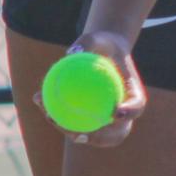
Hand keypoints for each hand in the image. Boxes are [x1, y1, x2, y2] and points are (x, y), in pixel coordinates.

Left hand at [35, 31, 147, 147]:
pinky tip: (38, 100)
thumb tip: (71, 52)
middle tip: (79, 133)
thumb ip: (87, 42)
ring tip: (51, 117)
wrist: (101, 52)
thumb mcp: (97, 37)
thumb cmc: (103, 43)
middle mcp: (124, 112)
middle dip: (100, 139)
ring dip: (71, 131)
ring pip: (92, 134)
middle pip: (117, 134)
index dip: (130, 113)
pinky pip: (74, 122)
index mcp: (133, 93)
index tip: (116, 112)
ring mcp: (108, 120)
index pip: (137, 106)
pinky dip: (57, 116)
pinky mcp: (90, 119)